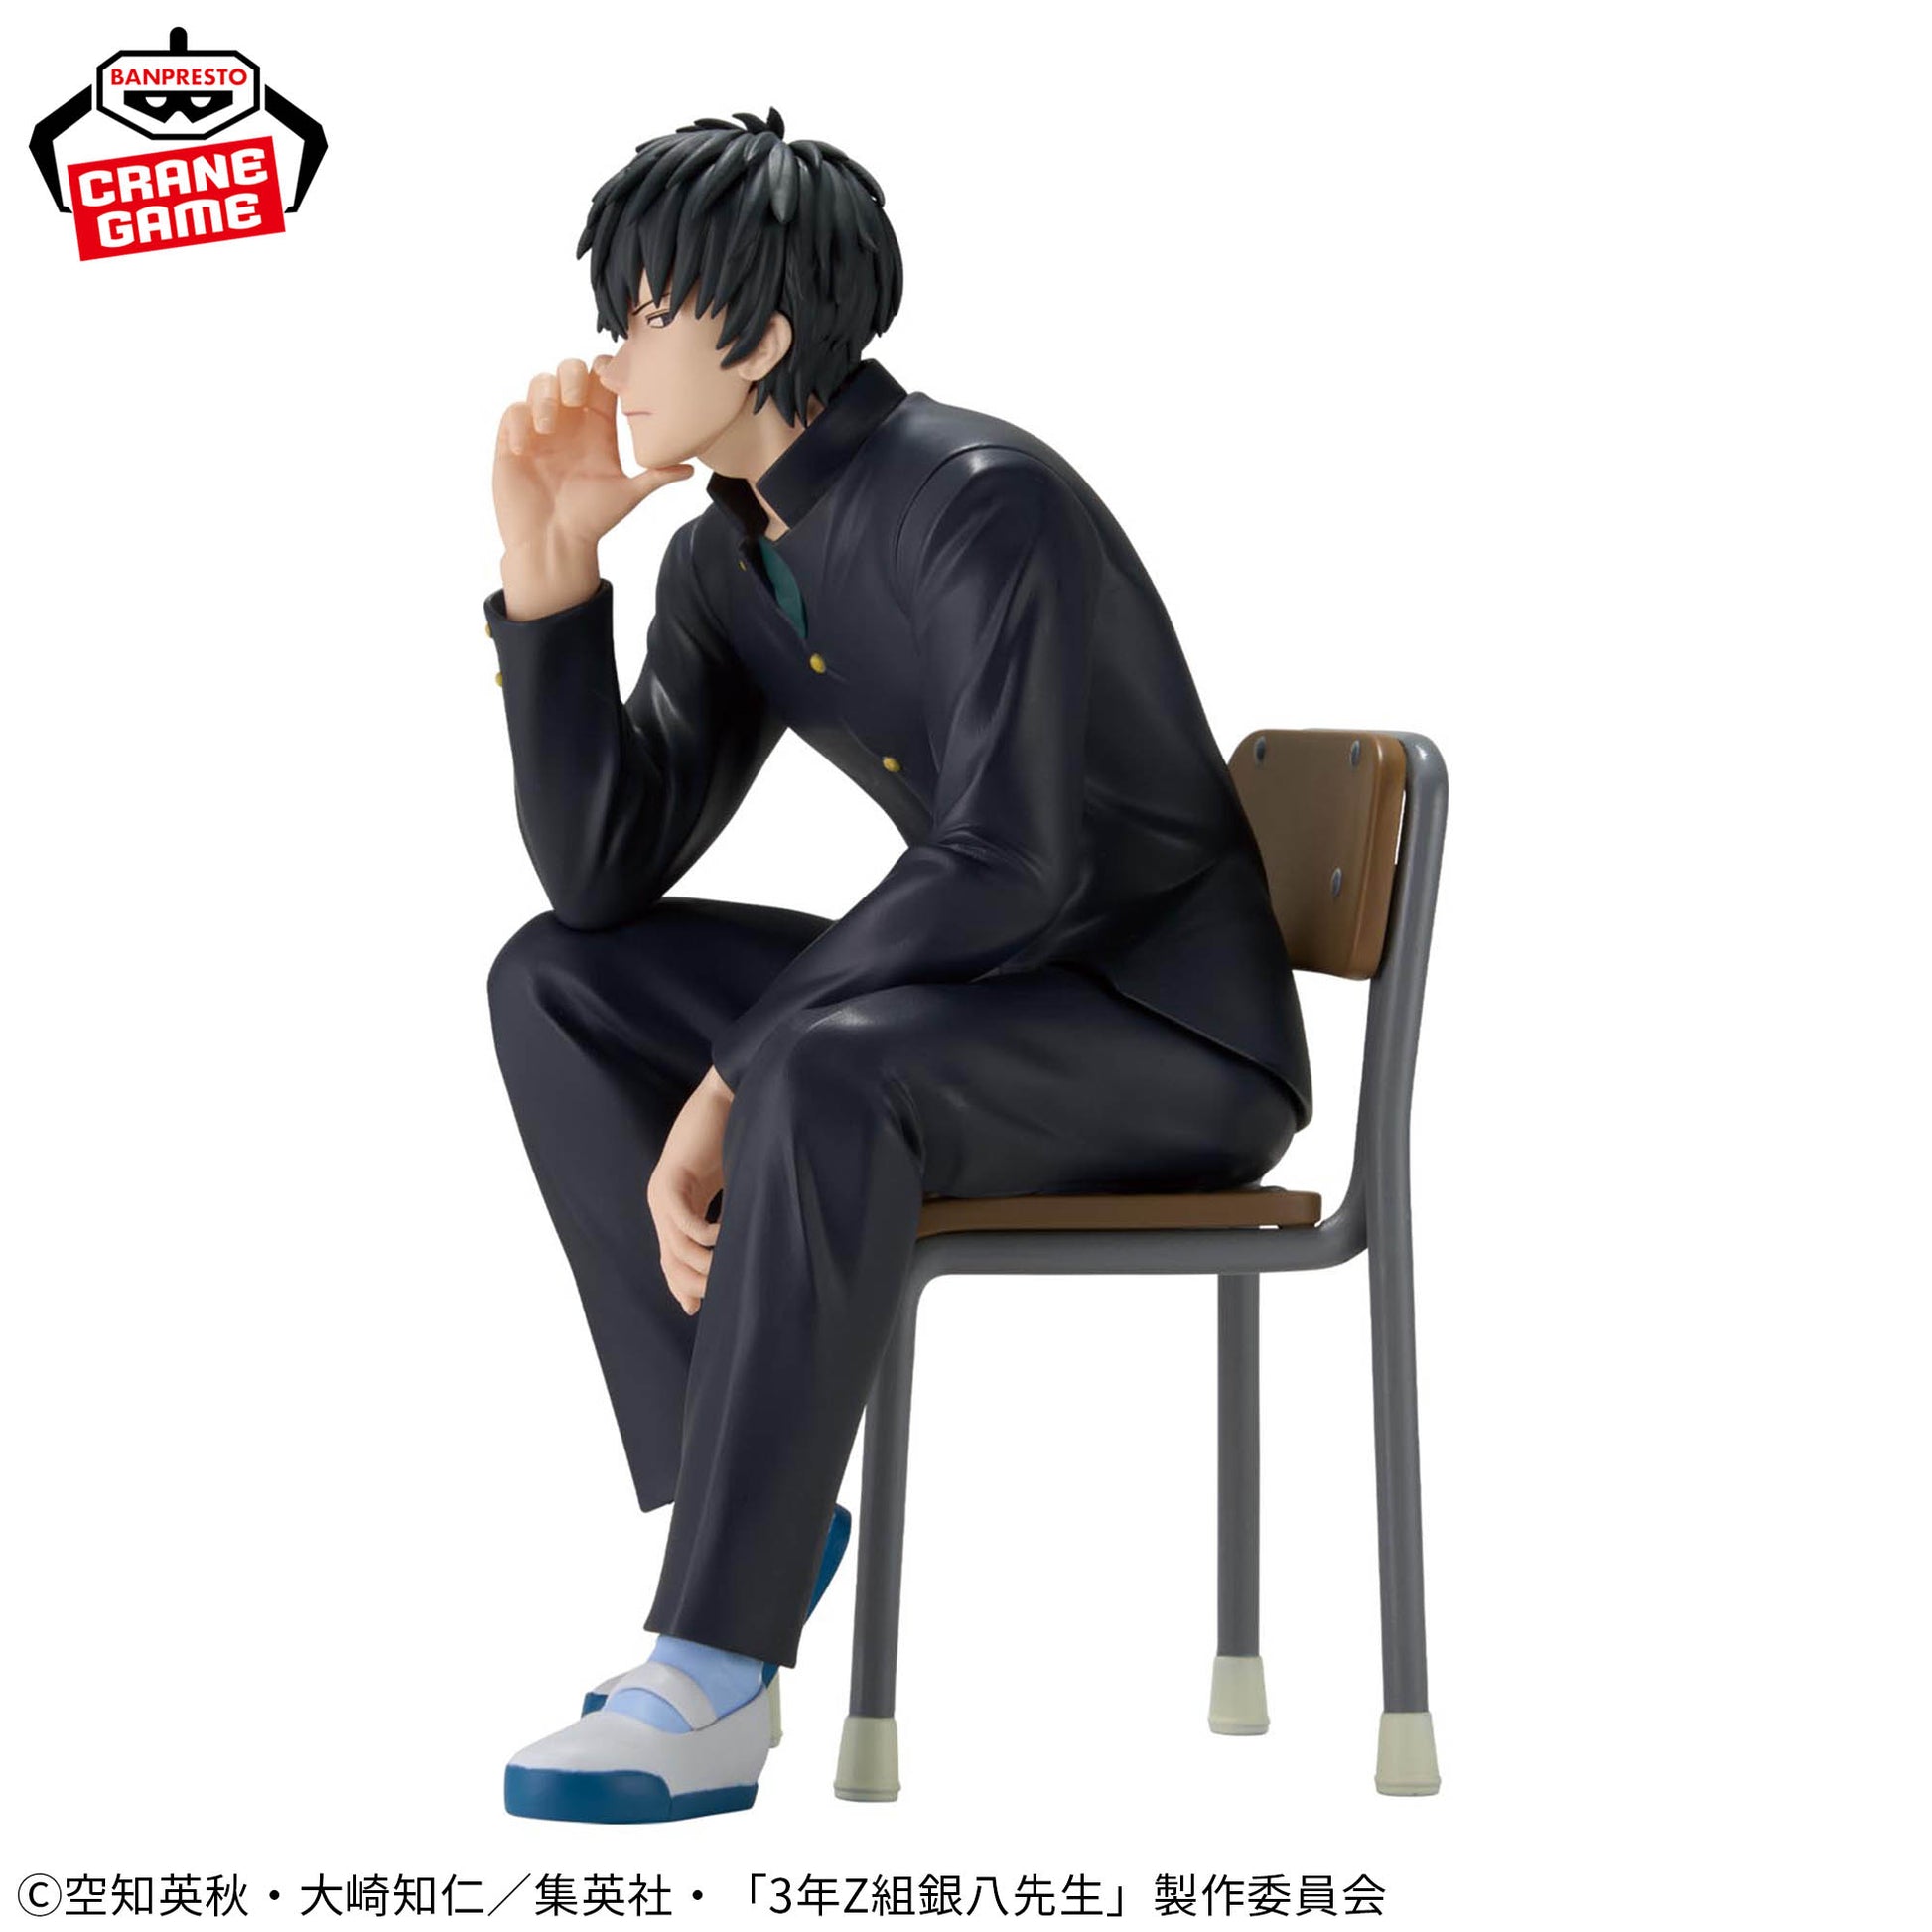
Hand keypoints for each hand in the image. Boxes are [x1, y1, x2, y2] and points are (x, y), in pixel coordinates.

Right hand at [493, 356, 694, 616]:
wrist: (554, 544)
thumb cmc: (591, 520)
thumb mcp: (627, 495)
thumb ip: (656, 477)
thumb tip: (692, 469)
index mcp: (599, 427)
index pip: (602, 382)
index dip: (606, 372)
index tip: (611, 385)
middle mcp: (571, 422)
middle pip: (570, 371)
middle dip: (572, 375)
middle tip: (575, 401)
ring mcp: (541, 429)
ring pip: (539, 384)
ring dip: (544, 397)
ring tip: (548, 429)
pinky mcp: (514, 441)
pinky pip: (513, 412)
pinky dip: (520, 420)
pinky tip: (527, 447)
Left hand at [647, 1067, 735, 1316]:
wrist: (726, 1097)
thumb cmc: (733, 1138)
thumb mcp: (730, 1187)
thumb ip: (727, 1220)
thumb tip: (733, 1253)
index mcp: (675, 1208)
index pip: (671, 1261)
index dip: (683, 1288)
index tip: (702, 1309)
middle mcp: (662, 1204)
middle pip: (671, 1261)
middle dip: (695, 1283)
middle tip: (723, 1292)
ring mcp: (662, 1192)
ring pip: (676, 1247)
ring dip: (702, 1264)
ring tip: (727, 1268)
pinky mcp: (670, 1178)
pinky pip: (685, 1221)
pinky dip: (706, 1236)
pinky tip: (726, 1236)